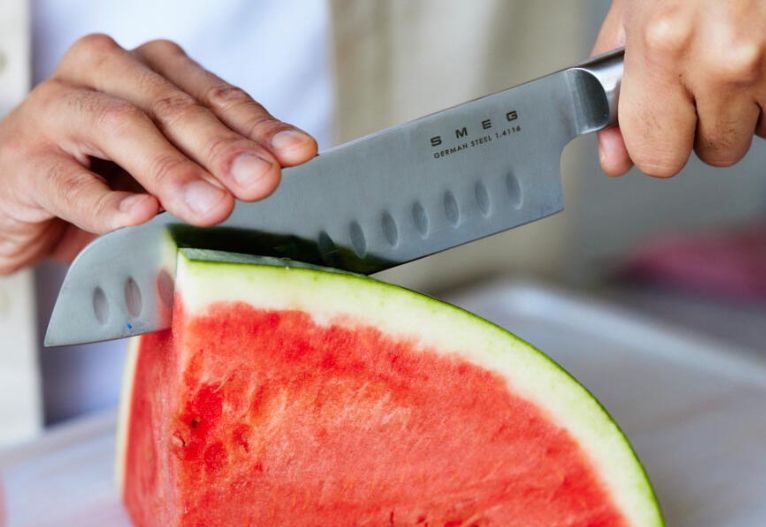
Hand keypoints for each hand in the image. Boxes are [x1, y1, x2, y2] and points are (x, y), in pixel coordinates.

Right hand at [0, 34, 316, 273]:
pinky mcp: (21, 158)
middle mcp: (105, 73)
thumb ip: (212, 168)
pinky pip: (66, 180)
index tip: (298, 154)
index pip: (215, 95)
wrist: (20, 205)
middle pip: (174, 106)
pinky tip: (138, 215)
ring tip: (213, 207)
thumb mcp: (167, 173)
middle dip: (223, 147)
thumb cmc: (104, 182)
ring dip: (172, 170)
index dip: (258, 125)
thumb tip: (271, 178)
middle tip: (262, 182)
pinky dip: (105, 202)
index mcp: (150, 70)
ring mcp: (57, 109)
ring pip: (121, 127)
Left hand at [593, 0, 765, 176]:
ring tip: (741, 48)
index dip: (657, 144)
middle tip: (705, 75)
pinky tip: (763, 46)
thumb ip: (618, 91)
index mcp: (665, 44)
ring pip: (761, 130)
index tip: (660, 123)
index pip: (656, 155)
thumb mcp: (637, 8)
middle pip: (715, 151)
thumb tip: (614, 159)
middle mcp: (724, 58)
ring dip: (750, 103)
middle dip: (708, 125)